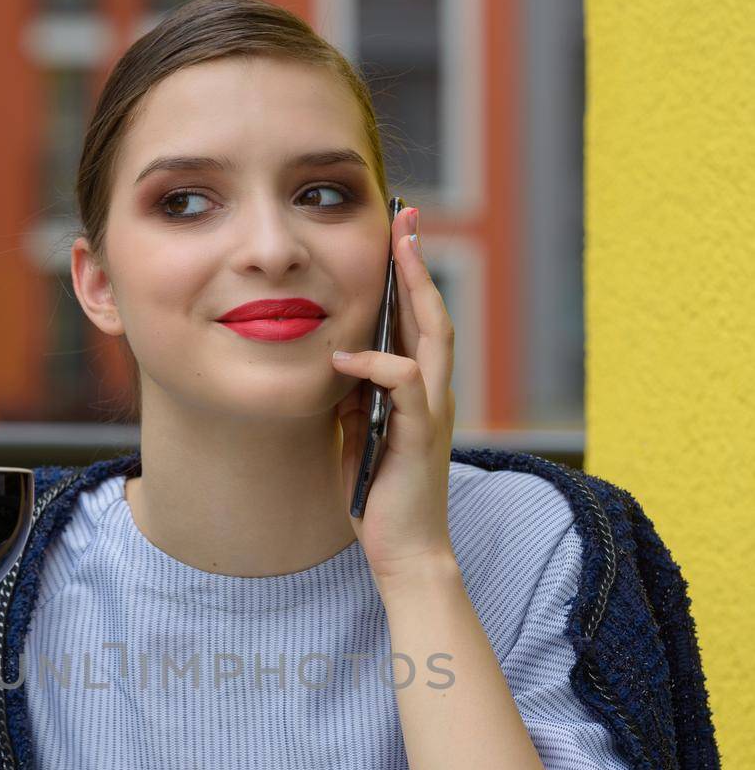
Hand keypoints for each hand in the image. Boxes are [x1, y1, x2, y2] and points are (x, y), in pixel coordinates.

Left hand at [333, 209, 456, 590]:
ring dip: (415, 289)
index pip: (419, 321)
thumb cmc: (379, 497)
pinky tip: (344, 359)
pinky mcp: (420, 434)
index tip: (398, 232)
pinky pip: (404, 384)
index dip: (410, 276)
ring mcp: (432, 412)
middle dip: (419, 262)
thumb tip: (335, 362)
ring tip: (397, 250)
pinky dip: (374, 365)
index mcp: (420, 392)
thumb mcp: (357, 434)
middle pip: (434, 312)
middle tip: (407, 217)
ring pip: (433, 336)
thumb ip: (353, 396)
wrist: (403, 552)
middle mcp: (435, 394)